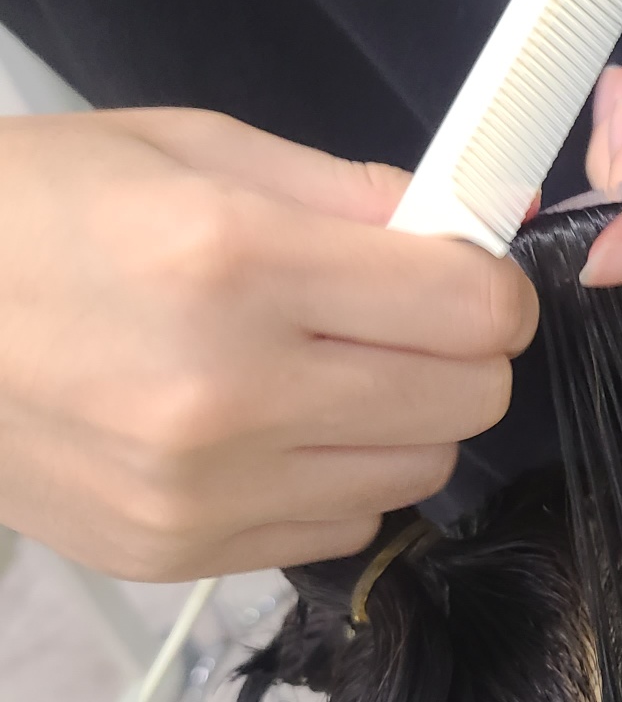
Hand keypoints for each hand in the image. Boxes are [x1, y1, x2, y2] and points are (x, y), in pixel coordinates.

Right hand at [0, 109, 536, 578]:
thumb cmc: (37, 210)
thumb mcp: (194, 149)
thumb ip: (355, 191)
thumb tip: (481, 220)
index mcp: (233, 260)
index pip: (471, 307)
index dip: (495, 287)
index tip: (472, 275)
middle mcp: (226, 392)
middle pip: (467, 400)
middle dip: (464, 353)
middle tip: (409, 319)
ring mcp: (201, 491)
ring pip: (421, 473)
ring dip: (406, 419)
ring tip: (330, 369)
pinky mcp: (177, 552)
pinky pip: (344, 525)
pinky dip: (339, 476)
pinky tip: (274, 428)